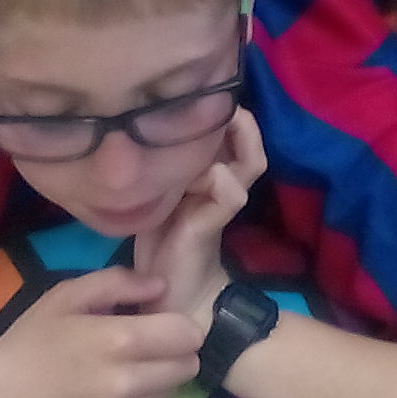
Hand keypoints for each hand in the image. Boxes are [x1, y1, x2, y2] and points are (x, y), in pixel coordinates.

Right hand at [0, 266, 205, 397]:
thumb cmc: (28, 343)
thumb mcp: (65, 297)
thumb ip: (118, 283)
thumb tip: (161, 286)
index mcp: (119, 341)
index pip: (188, 334)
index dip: (177, 326)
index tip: (159, 325)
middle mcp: (129, 383)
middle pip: (187, 366)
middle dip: (173, 354)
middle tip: (145, 349)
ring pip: (169, 394)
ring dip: (157, 382)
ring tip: (121, 374)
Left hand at [134, 106, 263, 342]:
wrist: (173, 297)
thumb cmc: (161, 249)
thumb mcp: (155, 202)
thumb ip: (160, 174)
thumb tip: (146, 138)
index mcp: (212, 180)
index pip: (234, 140)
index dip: (227, 119)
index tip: (203, 99)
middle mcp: (223, 188)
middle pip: (251, 147)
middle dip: (241, 124)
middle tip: (220, 108)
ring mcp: (223, 204)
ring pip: (249, 162)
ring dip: (231, 143)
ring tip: (214, 131)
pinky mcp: (215, 221)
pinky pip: (229, 190)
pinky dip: (217, 177)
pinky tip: (196, 176)